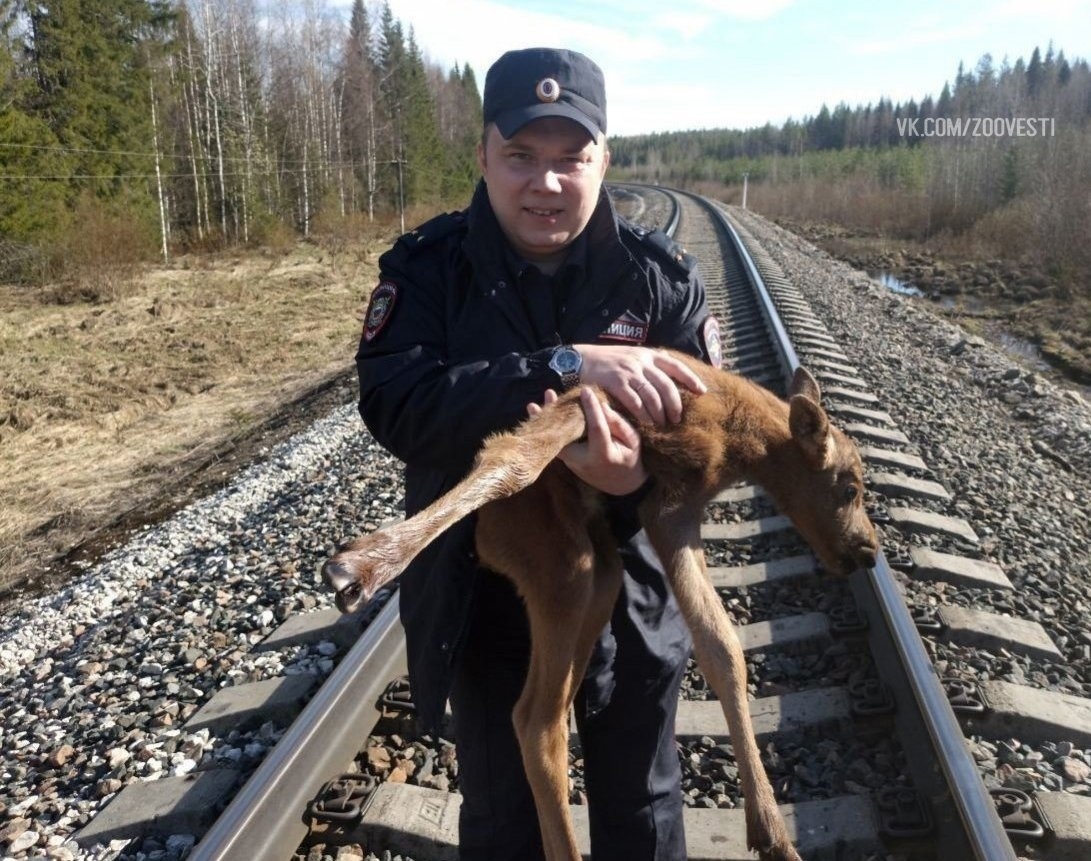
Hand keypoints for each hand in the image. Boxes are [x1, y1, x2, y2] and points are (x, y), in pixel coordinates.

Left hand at [527, 388, 646, 495]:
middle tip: (549, 393)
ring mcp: (572, 463)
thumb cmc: (629, 457)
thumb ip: (618, 424)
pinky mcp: (566, 461)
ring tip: (532, 405)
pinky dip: (545, 429)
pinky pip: (553, 444)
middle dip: (557, 415)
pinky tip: (536, 414)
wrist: (620, 483)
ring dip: (543, 422)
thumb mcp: (632, 441)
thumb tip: (602, 405)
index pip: (596, 429)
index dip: (591, 409)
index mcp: (603, 455)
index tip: (586, 390)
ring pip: (554, 441)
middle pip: (566, 436)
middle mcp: (583, 461)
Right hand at [574, 344, 706, 425]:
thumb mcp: (631, 355)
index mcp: (647, 354)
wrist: (578, 360)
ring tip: (662, 425)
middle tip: (677, 419)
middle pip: (667, 385)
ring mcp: (628, 372)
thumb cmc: (606, 361)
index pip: (676, 366)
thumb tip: (669, 368)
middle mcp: (641, 361)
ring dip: (660, 413)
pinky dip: (643, 415)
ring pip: (653, 396)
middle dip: (675, 404)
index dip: (691, 378)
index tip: (702, 392)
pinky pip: (635, 402)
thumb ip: (648, 363)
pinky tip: (646, 424)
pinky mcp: (615, 383)